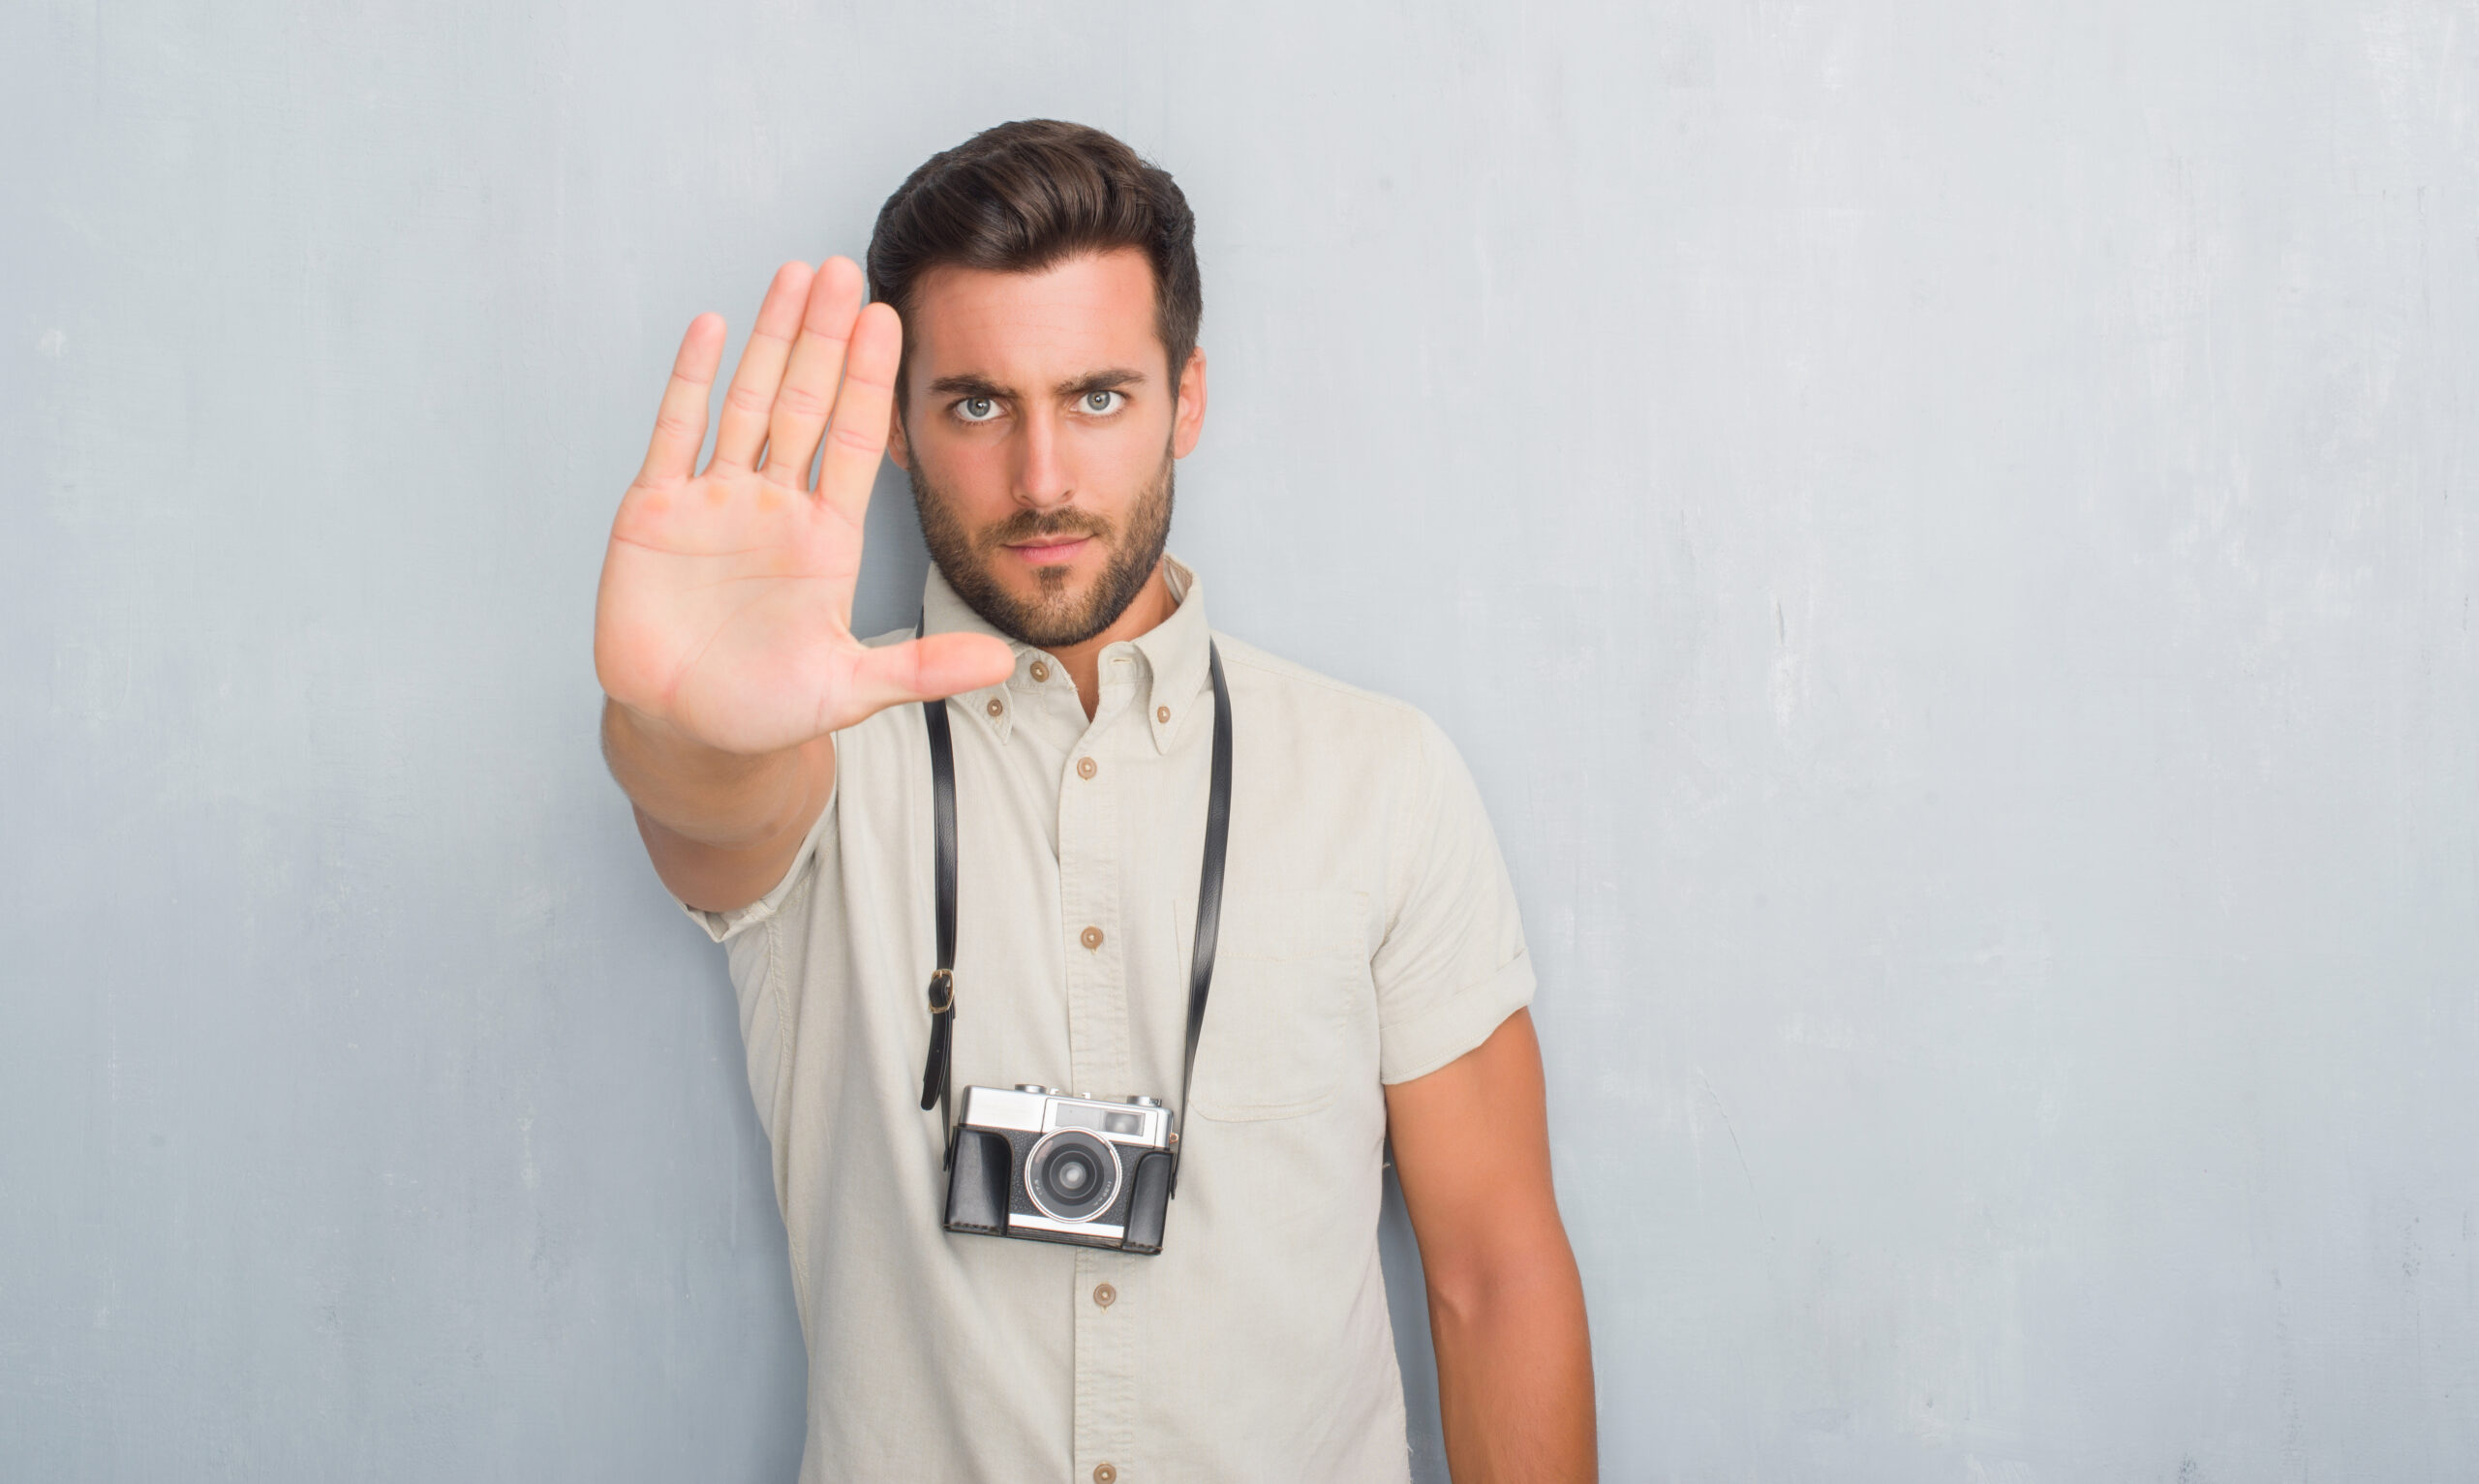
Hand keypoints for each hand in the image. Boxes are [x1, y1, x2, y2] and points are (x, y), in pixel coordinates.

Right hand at [594, 257, 1013, 755]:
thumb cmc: (766, 708)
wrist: (687, 730)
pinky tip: (713, 327)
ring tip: (794, 274)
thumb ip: (922, 670)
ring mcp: (714, 503)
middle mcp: (774, 506)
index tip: (889, 318)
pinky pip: (675, 434)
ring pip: (748, 401)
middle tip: (845, 268)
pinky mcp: (655, 513)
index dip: (868, 380)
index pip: (854, 440)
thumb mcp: (850, 690)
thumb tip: (1005, 665)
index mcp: (825, 537)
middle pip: (804, 403)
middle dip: (824, 336)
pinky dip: (690, 380)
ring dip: (770, 339)